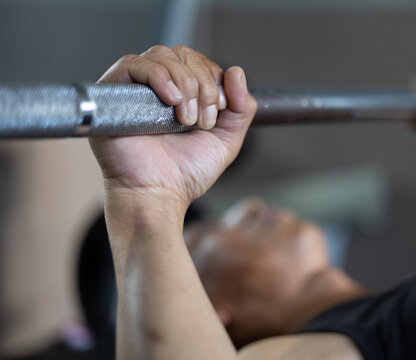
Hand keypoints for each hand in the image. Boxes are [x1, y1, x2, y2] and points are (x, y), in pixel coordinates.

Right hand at [90, 45, 256, 209]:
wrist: (158, 195)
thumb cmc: (185, 174)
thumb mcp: (225, 139)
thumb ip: (240, 108)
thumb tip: (236, 71)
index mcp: (180, 94)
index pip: (198, 62)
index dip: (213, 78)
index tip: (218, 110)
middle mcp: (156, 88)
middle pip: (182, 54)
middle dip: (202, 83)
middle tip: (203, 119)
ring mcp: (134, 89)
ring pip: (162, 55)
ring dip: (184, 83)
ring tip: (186, 118)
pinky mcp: (111, 94)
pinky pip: (133, 64)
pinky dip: (159, 77)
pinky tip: (171, 102)